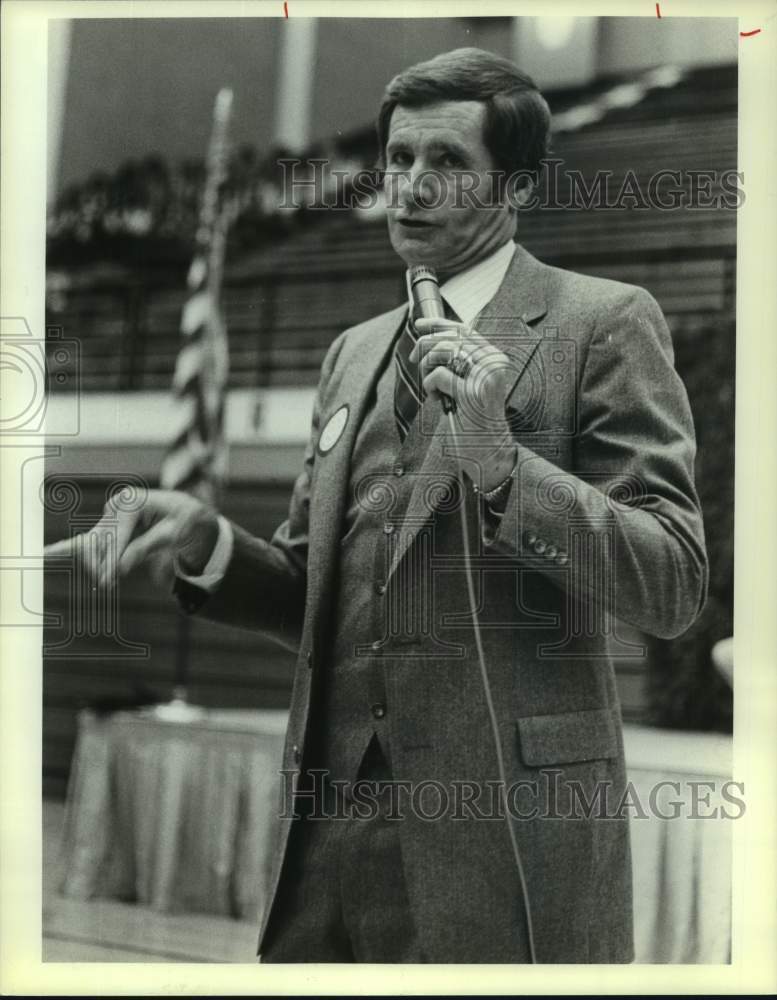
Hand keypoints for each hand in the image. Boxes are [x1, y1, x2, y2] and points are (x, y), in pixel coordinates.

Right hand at [44, 488, 219, 589]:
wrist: (189, 515)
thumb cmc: (185, 521)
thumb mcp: (175, 533)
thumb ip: (147, 547)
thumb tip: (119, 568)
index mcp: (132, 502)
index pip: (115, 535)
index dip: (112, 559)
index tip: (109, 580)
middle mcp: (116, 506)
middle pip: (98, 541)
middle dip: (102, 565)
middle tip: (108, 585)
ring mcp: (109, 517)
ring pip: (92, 547)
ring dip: (97, 565)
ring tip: (106, 583)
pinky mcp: (107, 528)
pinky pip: (82, 541)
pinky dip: (61, 550)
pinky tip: (41, 556)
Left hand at [411, 317, 516, 488]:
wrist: (491, 451)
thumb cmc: (477, 420)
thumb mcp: (470, 384)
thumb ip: (459, 363)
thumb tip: (432, 340)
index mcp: (494, 359)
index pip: (465, 330)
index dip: (439, 323)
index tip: (420, 324)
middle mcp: (493, 364)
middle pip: (452, 337)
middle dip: (426, 345)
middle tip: (414, 359)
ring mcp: (484, 377)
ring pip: (445, 351)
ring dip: (427, 366)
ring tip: (429, 383)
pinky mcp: (472, 393)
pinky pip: (439, 375)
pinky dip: (429, 384)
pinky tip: (435, 398)